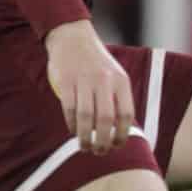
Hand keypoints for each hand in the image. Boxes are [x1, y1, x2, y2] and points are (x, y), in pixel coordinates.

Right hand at [45, 18, 134, 154]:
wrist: (73, 38)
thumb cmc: (96, 63)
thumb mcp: (115, 75)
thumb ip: (118, 99)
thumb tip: (121, 130)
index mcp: (121, 81)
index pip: (126, 114)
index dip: (122, 134)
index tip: (116, 146)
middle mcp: (104, 80)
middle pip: (105, 119)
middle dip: (103, 141)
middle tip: (99, 152)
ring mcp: (84, 80)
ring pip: (86, 116)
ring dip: (85, 137)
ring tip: (85, 147)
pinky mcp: (65, 80)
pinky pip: (69, 108)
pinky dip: (71, 124)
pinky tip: (72, 131)